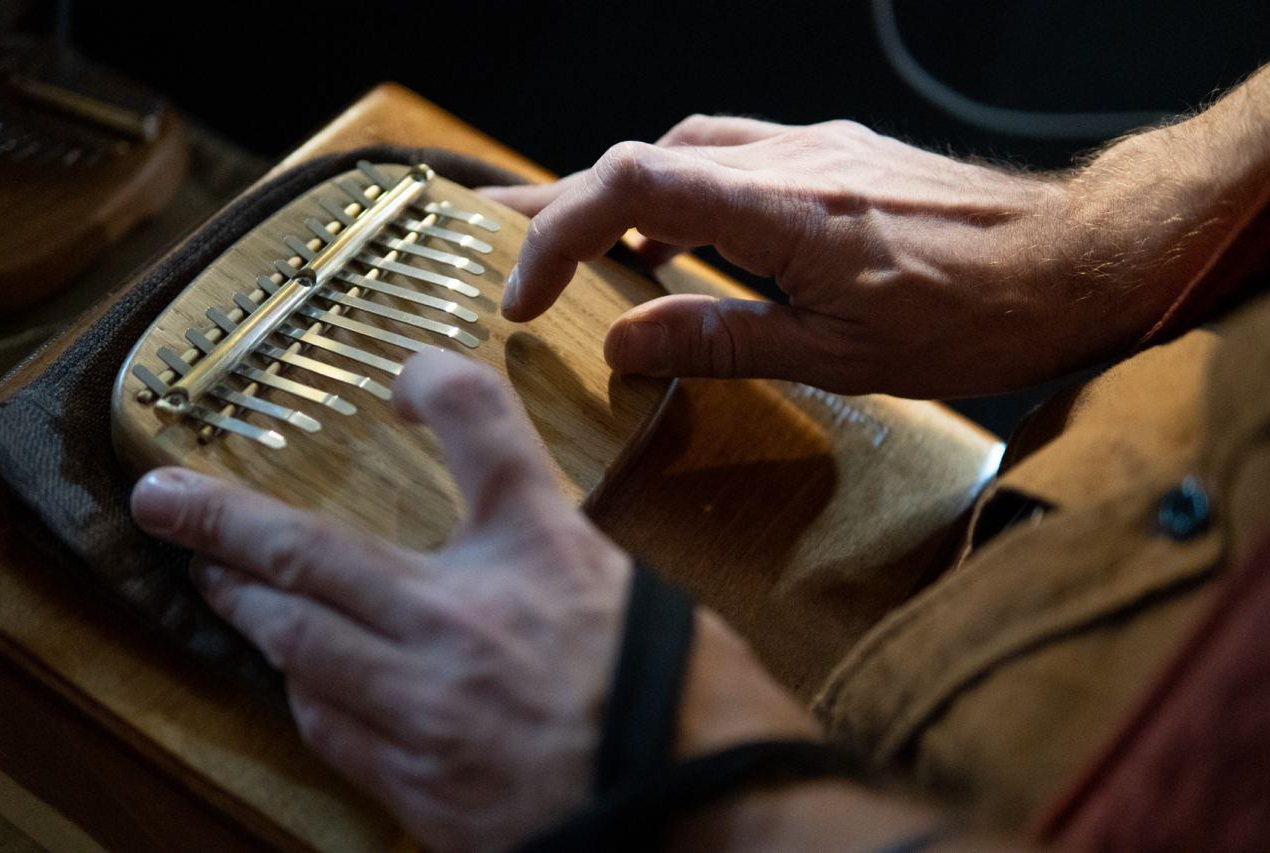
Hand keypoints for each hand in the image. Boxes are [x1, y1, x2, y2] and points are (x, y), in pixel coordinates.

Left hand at [130, 349, 811, 851]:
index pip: (478, 435)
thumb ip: (543, 535)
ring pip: (301, 651)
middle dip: (223, 527)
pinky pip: (333, 733)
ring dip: (248, 612)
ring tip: (215, 585)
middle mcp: (469, 627)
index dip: (431, 387)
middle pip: (316, 560)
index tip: (395, 376)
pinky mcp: (423, 789)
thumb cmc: (675, 695)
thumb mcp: (624, 585)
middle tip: (165, 503)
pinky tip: (298, 678)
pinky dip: (305, 692)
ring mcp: (432, 715)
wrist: (704, 809)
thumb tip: (482, 498)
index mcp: (541, 560)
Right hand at [481, 113, 1223, 397]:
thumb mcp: (841, 355)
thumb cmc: (976, 317)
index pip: (632, 188)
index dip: (558, 231)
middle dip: (558, 207)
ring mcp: (814, 147)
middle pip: (639, 160)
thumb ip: (722, 342)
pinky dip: (683, 193)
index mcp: (784, 210)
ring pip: (683, 152)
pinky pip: (732, 157)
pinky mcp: (836, 154)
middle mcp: (789, 159)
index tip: (523, 295)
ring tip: (577, 245)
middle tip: (499, 243)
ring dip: (619, 198)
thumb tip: (623, 342)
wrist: (1074, 260)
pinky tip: (678, 234)